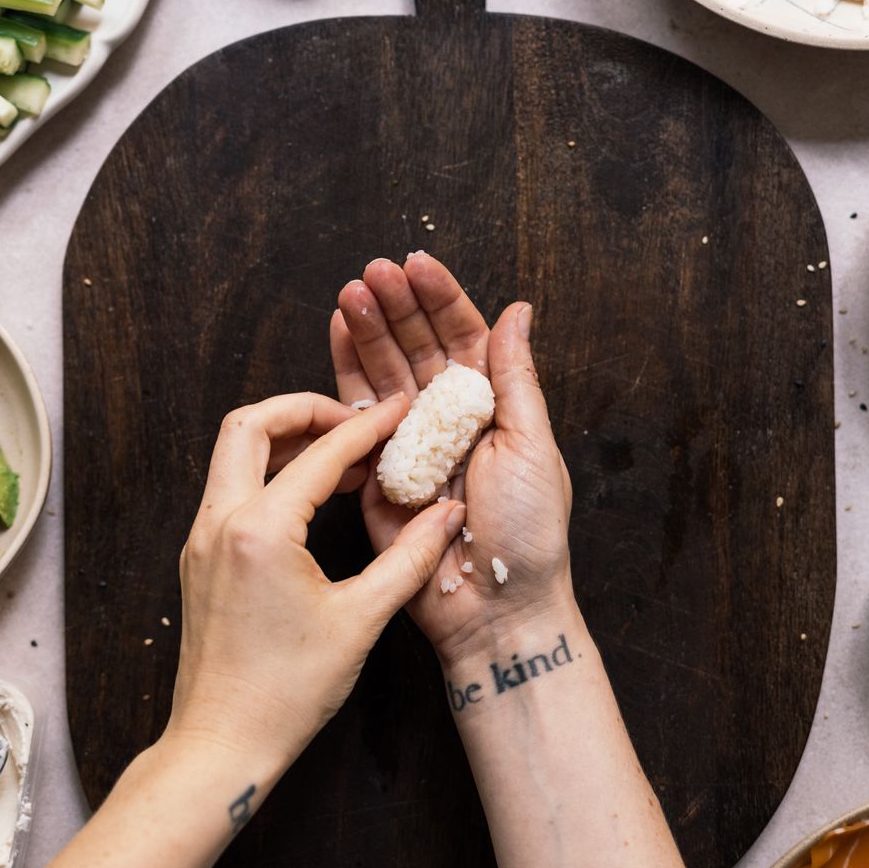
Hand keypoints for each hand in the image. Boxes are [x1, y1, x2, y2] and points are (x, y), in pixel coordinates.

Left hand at [166, 394, 462, 772]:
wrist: (222, 742)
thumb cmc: (287, 690)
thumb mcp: (363, 618)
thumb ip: (410, 556)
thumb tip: (447, 515)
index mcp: (260, 531)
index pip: (320, 454)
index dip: (369, 427)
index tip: (402, 413)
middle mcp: (219, 525)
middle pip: (248, 426)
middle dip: (304, 410)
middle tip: (356, 420)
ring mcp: (201, 542)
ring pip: (233, 456)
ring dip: (287, 441)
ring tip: (344, 456)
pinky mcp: (200, 561)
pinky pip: (231, 492)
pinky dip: (272, 475)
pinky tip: (316, 497)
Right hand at [327, 255, 577, 658]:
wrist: (492, 606)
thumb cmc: (527, 532)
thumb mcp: (532, 445)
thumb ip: (515, 376)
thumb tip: (518, 308)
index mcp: (495, 408)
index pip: (465, 338)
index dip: (442, 299)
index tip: (417, 262)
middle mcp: (451, 419)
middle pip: (419, 348)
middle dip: (396, 307)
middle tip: (372, 271)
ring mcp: (410, 442)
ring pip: (384, 374)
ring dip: (367, 331)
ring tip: (349, 292)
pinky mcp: (375, 473)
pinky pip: (355, 418)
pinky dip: (343, 376)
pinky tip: (336, 337)